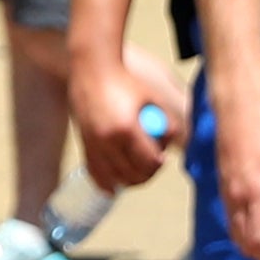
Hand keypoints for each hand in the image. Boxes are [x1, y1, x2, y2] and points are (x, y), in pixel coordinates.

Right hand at [74, 48, 169, 192]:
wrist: (92, 71)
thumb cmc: (124, 81)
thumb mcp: (151, 98)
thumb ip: (167, 120)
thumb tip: (175, 139)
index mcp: (126, 129)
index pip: (148, 161)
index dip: (158, 165)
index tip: (162, 160)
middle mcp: (108, 140)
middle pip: (132, 173)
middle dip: (146, 175)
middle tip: (152, 168)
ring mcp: (94, 144)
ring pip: (114, 177)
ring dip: (128, 180)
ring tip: (137, 175)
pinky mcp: (85, 144)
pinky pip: (95, 172)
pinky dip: (105, 182)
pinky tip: (113, 188)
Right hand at [212, 93, 259, 259]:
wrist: (238, 104)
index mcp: (258, 193)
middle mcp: (238, 198)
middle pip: (245, 245)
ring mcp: (228, 192)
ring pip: (235, 234)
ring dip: (251, 246)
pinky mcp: (224, 185)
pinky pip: (231, 219)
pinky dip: (243, 230)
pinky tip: (259, 223)